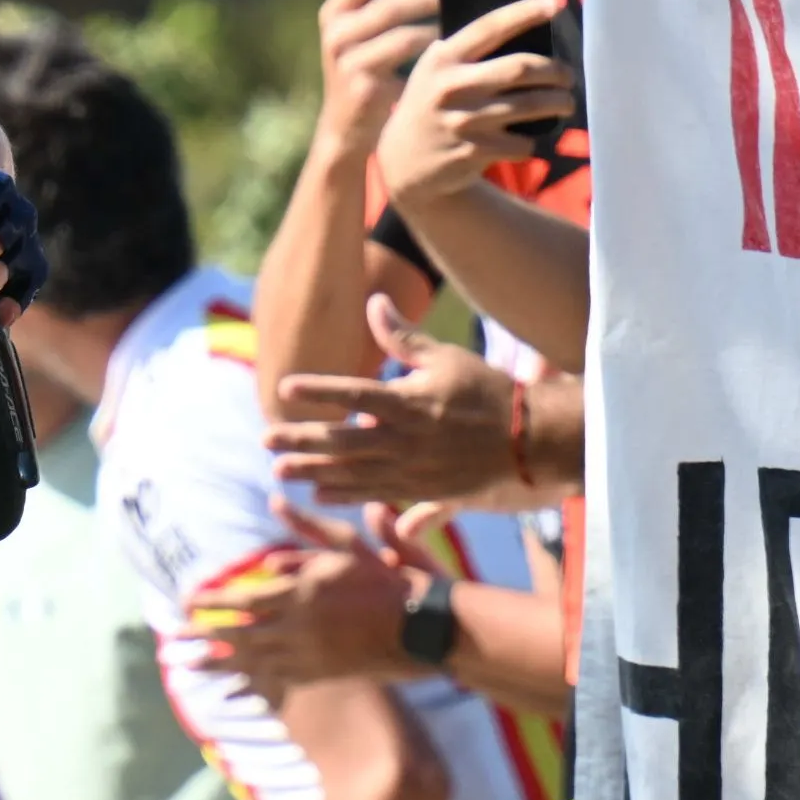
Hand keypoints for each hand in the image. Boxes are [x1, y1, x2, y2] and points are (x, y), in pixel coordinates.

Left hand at [186, 506, 423, 693]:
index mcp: (299, 592)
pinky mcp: (322, 674)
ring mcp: (308, 655)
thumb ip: (308, 526)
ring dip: (216, 664)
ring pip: (251, 661)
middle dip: (202, 637)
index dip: (211, 602)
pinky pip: (276, 681)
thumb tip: (274, 499)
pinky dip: (251, 683)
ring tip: (187, 665)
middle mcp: (296, 627)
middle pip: (237, 634)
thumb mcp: (348, 544)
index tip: (186, 602)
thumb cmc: (388, 580)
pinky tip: (232, 687)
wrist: (423, 628)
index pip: (241, 599)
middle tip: (173, 640)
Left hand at [266, 297, 528, 508]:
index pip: (353, 393)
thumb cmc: (489, 392)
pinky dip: (348, 495)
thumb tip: (375, 303)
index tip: (286, 387)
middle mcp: (406, 439)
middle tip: (265, 438)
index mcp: (409, 402)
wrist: (534, 440)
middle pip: (343, 440)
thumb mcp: (447, 359)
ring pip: (354, 472)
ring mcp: (415, 469)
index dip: (318, 390)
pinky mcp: (426, 492)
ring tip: (280, 472)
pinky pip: (379, 496)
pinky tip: (320, 493)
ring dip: (314, 471)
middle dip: (302, 440)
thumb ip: (404, 338)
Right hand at [313, 0, 441, 155]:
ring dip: (434, 20)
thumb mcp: (365, 34)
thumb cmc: (368, 71)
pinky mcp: (362, 82)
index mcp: (335, 10)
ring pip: (399, 29)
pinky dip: (430, 46)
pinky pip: (405, 57)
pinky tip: (450, 44)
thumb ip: (382, 2)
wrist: (349, 126)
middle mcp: (335, 31)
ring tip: (461, 15)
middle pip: (385, 1)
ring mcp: (346, 58)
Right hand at [379, 0, 570, 213]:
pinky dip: (531, 142)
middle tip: (568, 76)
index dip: (524, 12)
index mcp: (441, 60)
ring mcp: (463, 121)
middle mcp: (451, 87)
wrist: (402, 166)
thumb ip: (464, 54)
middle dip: (556, 71)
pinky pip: (522, 143)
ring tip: (566, 103)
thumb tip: (522, 31)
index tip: (553, 3)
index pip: (489, 27)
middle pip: (521, 68)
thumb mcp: (432, 74)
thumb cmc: (428, 109)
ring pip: (531, 106)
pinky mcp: (473, 152)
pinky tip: (525, 139)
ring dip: (559, 103)